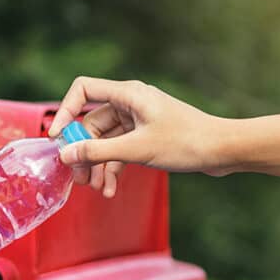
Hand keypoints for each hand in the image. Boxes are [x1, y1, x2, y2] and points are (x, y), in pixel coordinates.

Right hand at [47, 77, 232, 196]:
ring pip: (105, 141)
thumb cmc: (186, 142)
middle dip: (83, 151)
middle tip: (78, 178)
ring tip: (96, 189)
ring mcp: (139, 120)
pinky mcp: (146, 136)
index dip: (65, 112)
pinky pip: (120, 150)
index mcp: (128, 94)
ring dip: (98, 165)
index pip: (83, 90)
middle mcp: (131, 103)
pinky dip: (114, 168)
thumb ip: (98, 151)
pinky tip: (111, 189)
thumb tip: (65, 154)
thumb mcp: (137, 149)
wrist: (222, 150)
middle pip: (91, 123)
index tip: (57, 139)